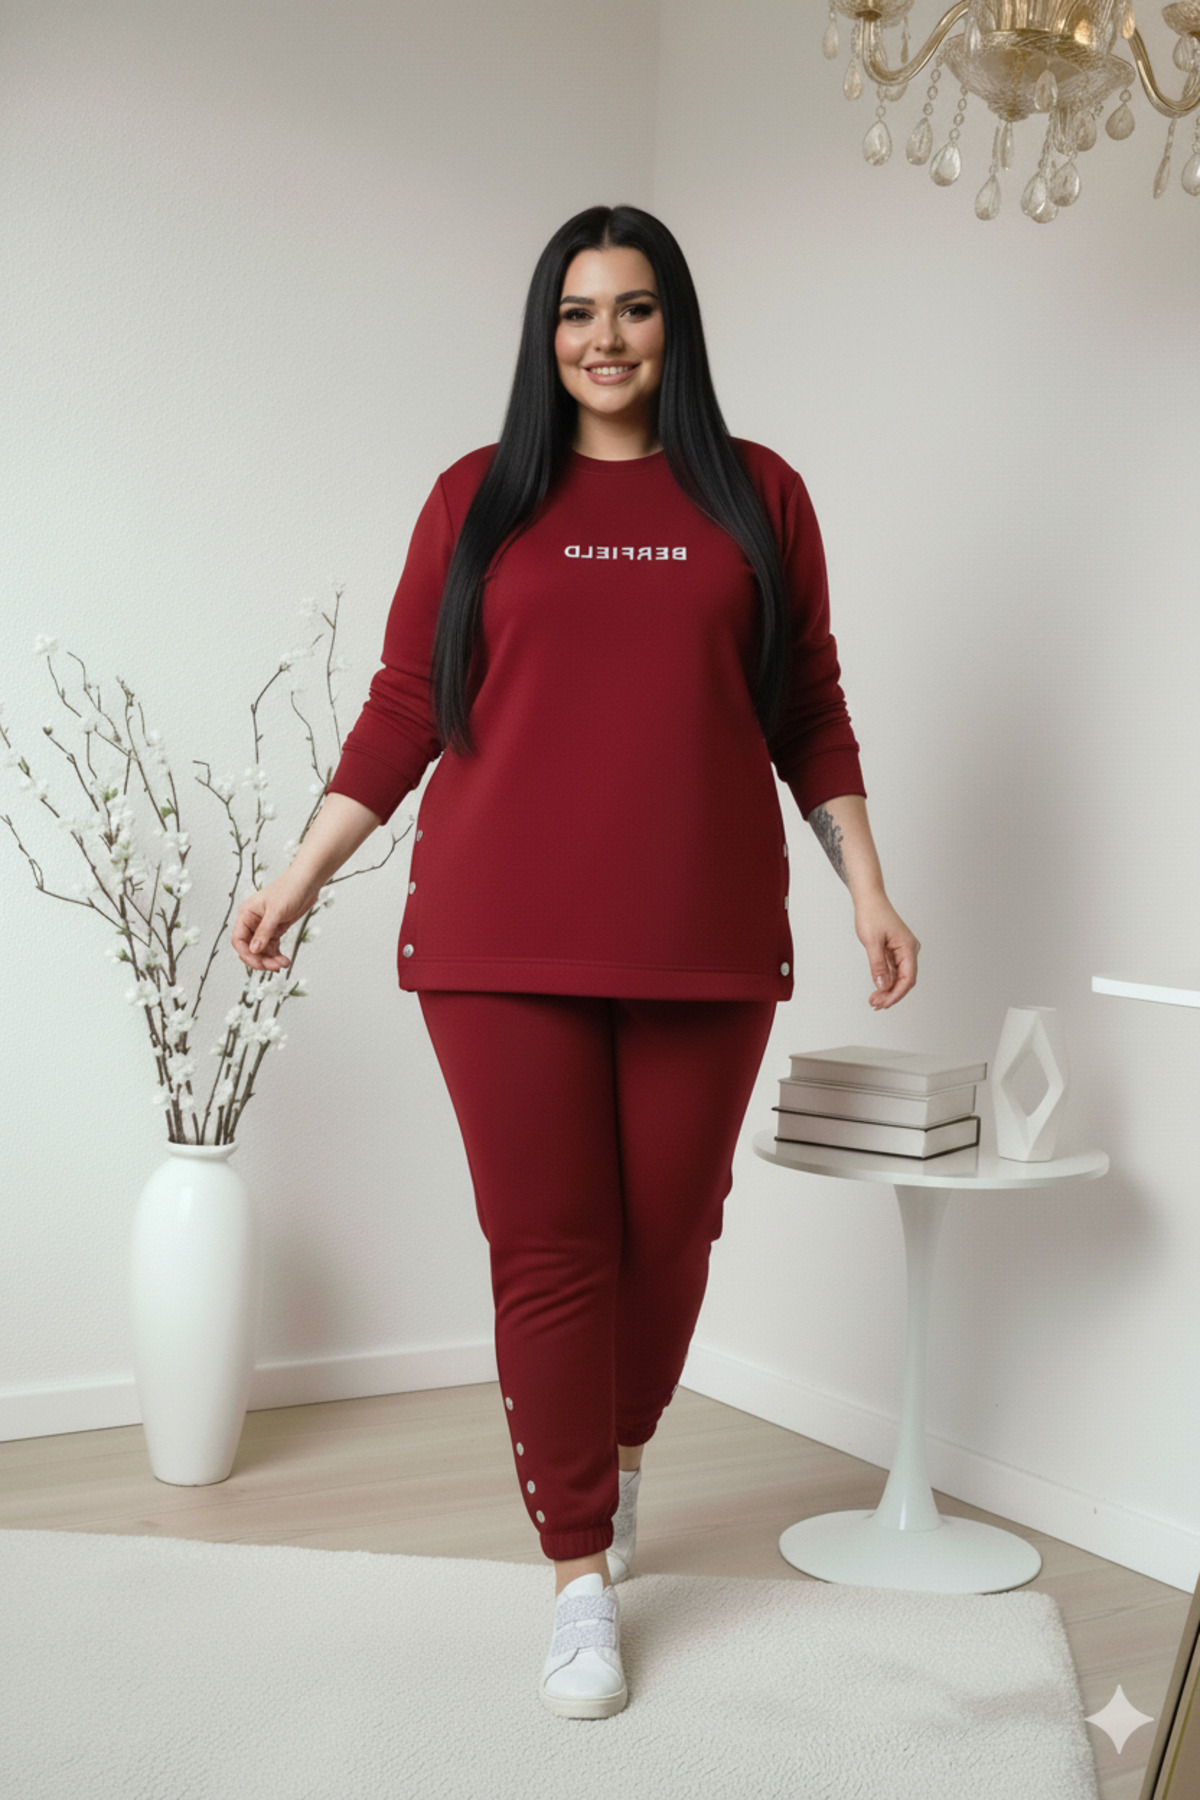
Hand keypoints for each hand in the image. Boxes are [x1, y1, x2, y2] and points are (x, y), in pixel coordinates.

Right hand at [231, 870, 322, 970]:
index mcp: (246, 914)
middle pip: (250, 948)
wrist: (308, 881)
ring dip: (271, 959)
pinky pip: (272, 947)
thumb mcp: (276, 911)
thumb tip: (254, 950)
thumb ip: (264, 932)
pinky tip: (285, 960)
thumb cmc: (290, 889)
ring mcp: (264, 926)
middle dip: (261, 959)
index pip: (238, 939)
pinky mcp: (276, 929)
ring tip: (284, 963)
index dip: (246, 954)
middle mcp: (252, 921)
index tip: (259, 963)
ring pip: (261, 950)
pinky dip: (276, 955)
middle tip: (275, 967)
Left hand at [854, 892, 919, 1009]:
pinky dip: (885, 980)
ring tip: (874, 1001)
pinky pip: (894, 970)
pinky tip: (877, 989)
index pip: (908, 978)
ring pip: (899, 976)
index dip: (896, 994)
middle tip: (875, 1005)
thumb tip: (882, 986)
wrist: (869, 899)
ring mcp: (903, 950)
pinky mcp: (895, 950)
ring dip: (887, 990)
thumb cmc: (872, 915)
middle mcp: (909, 950)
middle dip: (891, 994)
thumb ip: (877, 965)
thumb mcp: (872, 942)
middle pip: (905, 980)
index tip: (884, 1003)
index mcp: (908, 947)